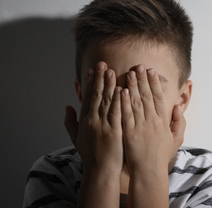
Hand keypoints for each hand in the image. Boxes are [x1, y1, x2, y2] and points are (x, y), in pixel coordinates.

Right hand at [65, 61, 122, 175]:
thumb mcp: (75, 138)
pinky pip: (117, 112)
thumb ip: (70, 122)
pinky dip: (119, 100)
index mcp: (84, 121)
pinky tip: (122, 89)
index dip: (90, 83)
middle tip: (102, 63)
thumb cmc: (90, 155)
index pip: (87, 97)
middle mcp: (92, 120)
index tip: (92, 70)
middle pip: (96, 95)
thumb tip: (67, 107)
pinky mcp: (115, 131)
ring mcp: (103, 125)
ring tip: (111, 70)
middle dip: (99, 78)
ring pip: (106, 101)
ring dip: (109, 84)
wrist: (100, 171)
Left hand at [121, 65, 185, 173]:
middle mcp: (152, 121)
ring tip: (130, 73)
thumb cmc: (161, 155)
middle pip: (147, 96)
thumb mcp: (176, 139)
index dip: (154, 83)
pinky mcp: (129, 133)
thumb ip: (179, 122)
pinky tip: (121, 91)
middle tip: (139, 66)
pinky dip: (124, 102)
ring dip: (133, 86)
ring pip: (136, 102)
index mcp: (162, 121)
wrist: (149, 172)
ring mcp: (140, 126)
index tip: (151, 71)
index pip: (158, 97)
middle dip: (143, 79)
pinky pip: (126, 115)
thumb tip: (177, 107)